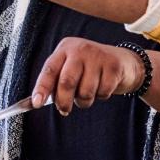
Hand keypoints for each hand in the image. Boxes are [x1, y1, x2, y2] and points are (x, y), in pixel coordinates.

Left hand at [30, 37, 144, 114]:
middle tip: (65, 110)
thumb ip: (56, 81)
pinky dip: (101, 96)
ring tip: (88, 93)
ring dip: (85, 101)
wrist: (123, 61)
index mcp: (65, 49)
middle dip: (64, 101)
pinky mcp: (113, 66)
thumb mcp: (71, 68)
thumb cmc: (90, 68)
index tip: (36, 104)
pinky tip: (103, 87)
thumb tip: (37, 102)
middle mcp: (80, 49)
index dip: (42, 88)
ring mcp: (98, 56)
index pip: (49, 69)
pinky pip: (102, 92)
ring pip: (85, 91)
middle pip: (67, 82)